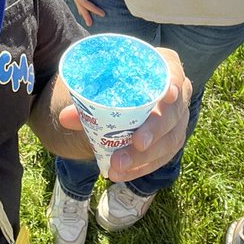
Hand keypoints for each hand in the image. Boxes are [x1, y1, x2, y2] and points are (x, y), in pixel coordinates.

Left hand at [57, 48, 191, 180]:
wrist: (123, 97)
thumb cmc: (116, 84)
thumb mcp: (103, 86)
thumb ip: (86, 100)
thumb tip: (66, 117)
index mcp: (163, 69)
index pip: (174, 73)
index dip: (173, 83)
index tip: (167, 95)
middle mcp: (177, 94)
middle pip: (172, 112)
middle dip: (155, 129)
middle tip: (137, 142)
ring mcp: (177, 120)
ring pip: (170, 140)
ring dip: (145, 156)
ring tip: (119, 165)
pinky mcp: (172, 140)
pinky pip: (162, 158)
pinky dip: (141, 167)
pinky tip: (122, 174)